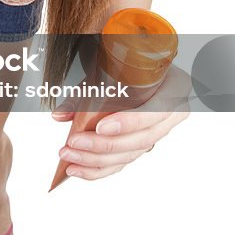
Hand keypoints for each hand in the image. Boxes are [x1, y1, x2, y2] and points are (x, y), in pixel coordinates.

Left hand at [51, 64, 190, 180]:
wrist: (143, 64)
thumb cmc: (130, 65)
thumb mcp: (112, 69)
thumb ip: (86, 91)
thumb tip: (60, 115)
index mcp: (174, 90)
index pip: (154, 112)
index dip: (128, 123)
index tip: (100, 127)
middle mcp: (171, 116)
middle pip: (140, 140)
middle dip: (103, 146)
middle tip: (73, 144)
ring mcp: (158, 133)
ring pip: (130, 155)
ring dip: (96, 161)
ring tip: (70, 158)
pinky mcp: (143, 145)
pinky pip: (124, 162)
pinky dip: (99, 169)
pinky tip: (78, 170)